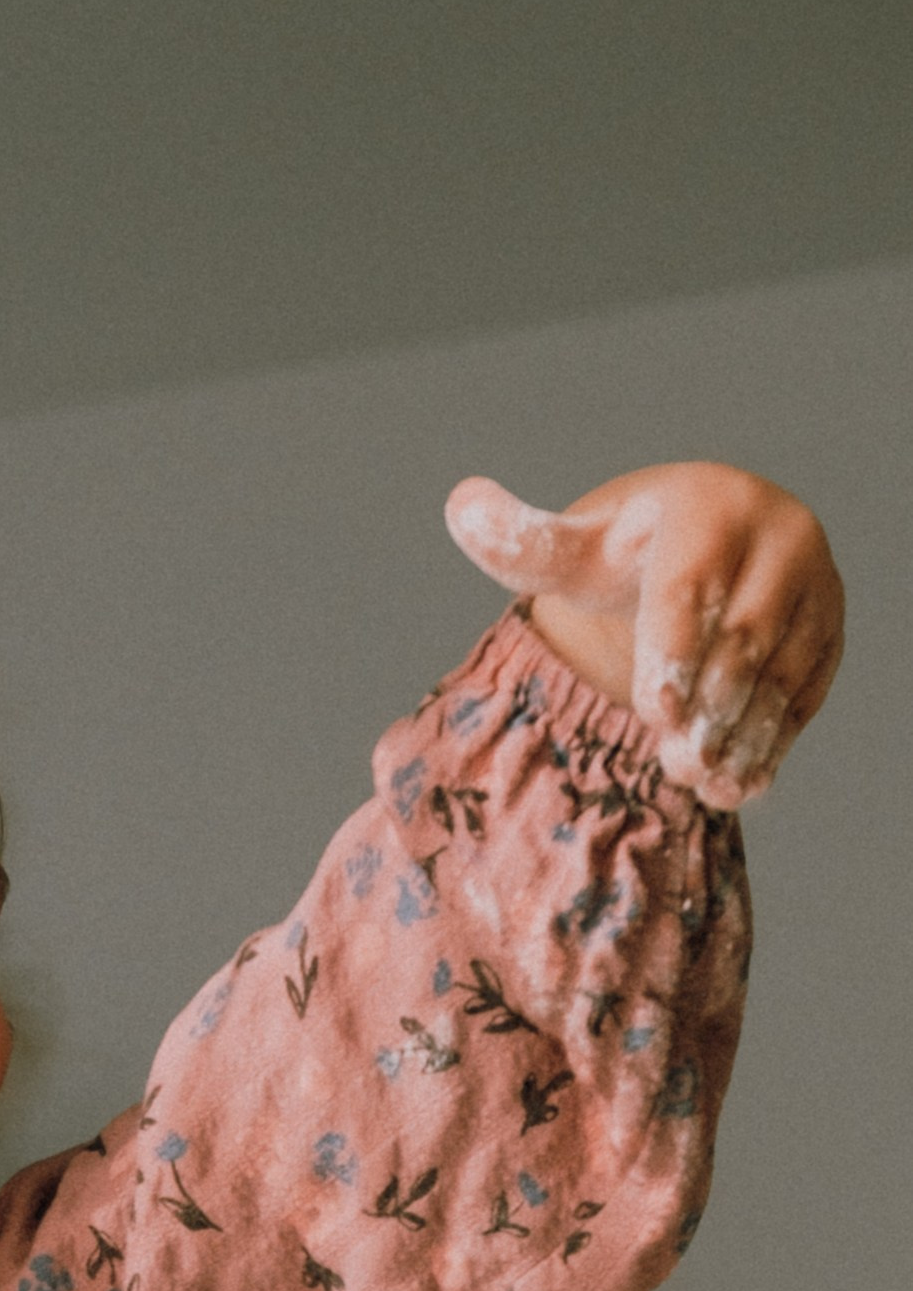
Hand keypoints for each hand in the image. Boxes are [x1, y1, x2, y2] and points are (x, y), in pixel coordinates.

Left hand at [444, 463, 842, 807]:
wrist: (709, 550)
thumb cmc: (628, 557)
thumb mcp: (576, 551)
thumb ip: (522, 544)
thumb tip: (460, 506)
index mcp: (709, 506)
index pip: (692, 585)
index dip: (674, 651)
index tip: (654, 713)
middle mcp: (777, 533)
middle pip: (743, 636)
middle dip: (706, 708)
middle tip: (673, 766)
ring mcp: (813, 582)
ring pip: (782, 670)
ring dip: (743, 736)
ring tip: (704, 785)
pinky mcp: (829, 627)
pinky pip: (808, 690)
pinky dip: (774, 741)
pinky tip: (739, 784)